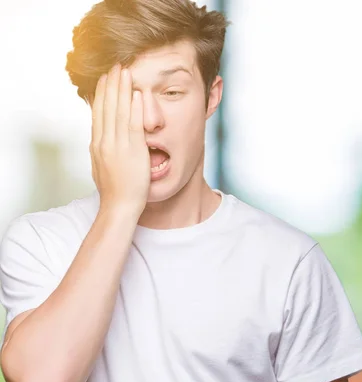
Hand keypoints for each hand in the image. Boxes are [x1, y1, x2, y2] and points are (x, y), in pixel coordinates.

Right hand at [90, 63, 149, 216]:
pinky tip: (137, 93)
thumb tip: (100, 141)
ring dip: (121, 89)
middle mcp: (104, 141)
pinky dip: (135, 108)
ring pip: (119, 111)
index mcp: (97, 144)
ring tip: (124, 71)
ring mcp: (117, 145)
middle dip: (110, 84)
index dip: (101, 93)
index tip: (104, 78)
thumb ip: (103, 150)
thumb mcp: (103, 166)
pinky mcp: (132, 151)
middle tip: (114, 66)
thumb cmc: (115, 191)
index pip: (98, 113)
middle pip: (106, 106)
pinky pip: (134, 125)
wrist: (119, 206)